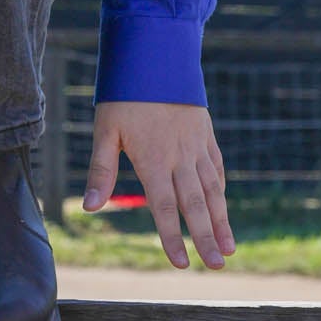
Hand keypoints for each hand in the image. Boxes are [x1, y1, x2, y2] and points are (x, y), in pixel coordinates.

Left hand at [83, 103, 234, 269]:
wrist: (157, 55)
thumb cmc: (124, 95)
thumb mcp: (105, 131)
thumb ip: (100, 171)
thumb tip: (90, 208)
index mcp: (154, 160)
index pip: (166, 208)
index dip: (174, 238)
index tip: (182, 263)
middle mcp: (181, 157)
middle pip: (196, 205)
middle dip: (208, 238)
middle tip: (218, 265)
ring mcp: (197, 146)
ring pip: (213, 190)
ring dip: (222, 220)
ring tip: (230, 247)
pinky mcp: (205, 134)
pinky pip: (216, 167)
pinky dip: (220, 190)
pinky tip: (222, 205)